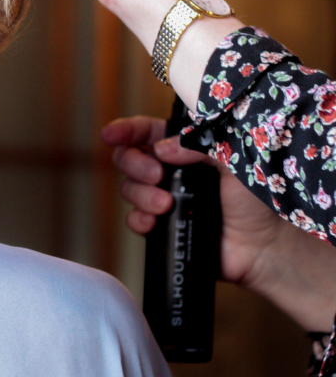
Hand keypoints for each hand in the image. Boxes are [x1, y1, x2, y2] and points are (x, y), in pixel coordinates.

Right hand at [105, 115, 335, 331]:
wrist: (266, 246)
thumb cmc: (258, 200)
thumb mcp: (234, 160)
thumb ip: (199, 146)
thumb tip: (162, 149)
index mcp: (187, 148)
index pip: (148, 131)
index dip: (126, 130)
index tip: (110, 134)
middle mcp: (171, 171)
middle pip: (129, 157)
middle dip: (134, 164)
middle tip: (156, 174)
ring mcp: (164, 198)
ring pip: (129, 188)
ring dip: (141, 194)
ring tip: (166, 204)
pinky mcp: (163, 226)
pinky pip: (134, 219)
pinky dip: (138, 219)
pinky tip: (153, 222)